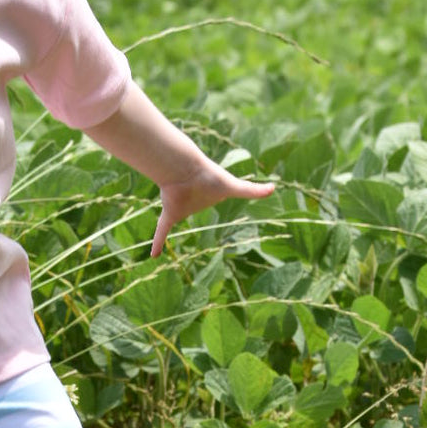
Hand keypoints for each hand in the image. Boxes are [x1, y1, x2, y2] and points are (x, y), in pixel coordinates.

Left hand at [151, 162, 274, 257]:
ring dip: (167, 219)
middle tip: (184, 201)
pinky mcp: (170, 214)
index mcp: (205, 198)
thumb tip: (274, 188)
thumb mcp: (234, 186)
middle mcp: (191, 203)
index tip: (209, 200)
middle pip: (188, 205)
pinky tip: (153, 256)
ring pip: (170, 218)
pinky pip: (161, 231)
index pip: (208, 201)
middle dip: (185, 201)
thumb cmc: (210, 177)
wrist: (188, 171)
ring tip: (162, 232)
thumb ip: (252, 190)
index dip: (208, 200)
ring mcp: (179, 209)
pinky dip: (157, 243)